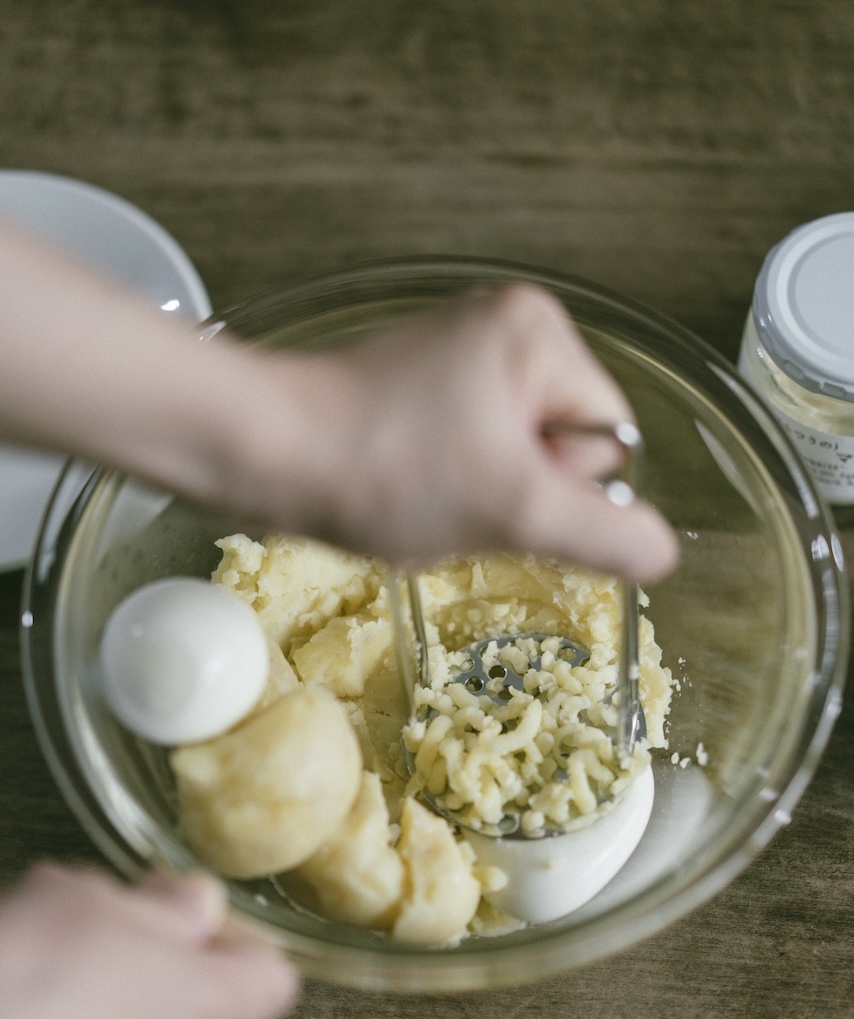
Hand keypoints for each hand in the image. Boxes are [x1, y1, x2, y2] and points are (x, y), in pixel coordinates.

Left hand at [0, 222, 675, 581]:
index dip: (562, 489)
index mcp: (539, 332)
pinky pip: (470, 450)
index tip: (497, 492)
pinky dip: (447, 484)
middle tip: (456, 495)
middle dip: (518, 491)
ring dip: (480, 496)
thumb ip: (605, 535)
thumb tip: (662, 552)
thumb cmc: (387, 470)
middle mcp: (505, 324)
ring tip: (424, 494)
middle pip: (562, 445)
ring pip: (514, 458)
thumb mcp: (514, 510)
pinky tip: (405, 489)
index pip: (608, 437)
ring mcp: (456, 350)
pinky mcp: (417, 381)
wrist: (260, 452)